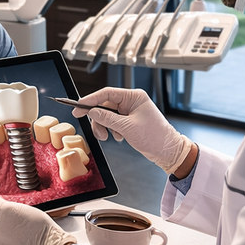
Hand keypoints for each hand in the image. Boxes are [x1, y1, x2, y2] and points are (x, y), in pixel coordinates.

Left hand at [0, 188, 75, 244]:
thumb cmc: (31, 232)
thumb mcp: (6, 210)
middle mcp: (0, 243)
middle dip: (1, 207)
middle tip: (10, 203)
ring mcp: (13, 244)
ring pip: (8, 222)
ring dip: (14, 212)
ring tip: (23, 211)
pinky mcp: (24, 242)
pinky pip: (18, 227)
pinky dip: (22, 219)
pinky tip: (29, 216)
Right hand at [71, 87, 192, 173]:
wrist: (167, 151)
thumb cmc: (154, 137)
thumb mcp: (127, 127)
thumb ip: (107, 118)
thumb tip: (92, 111)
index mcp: (134, 97)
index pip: (107, 93)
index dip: (90, 99)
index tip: (78, 106)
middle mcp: (132, 102)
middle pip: (105, 105)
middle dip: (99, 119)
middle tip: (96, 130)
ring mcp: (130, 111)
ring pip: (107, 115)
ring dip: (105, 127)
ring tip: (109, 137)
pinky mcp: (129, 121)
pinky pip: (113, 122)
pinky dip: (112, 130)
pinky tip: (119, 137)